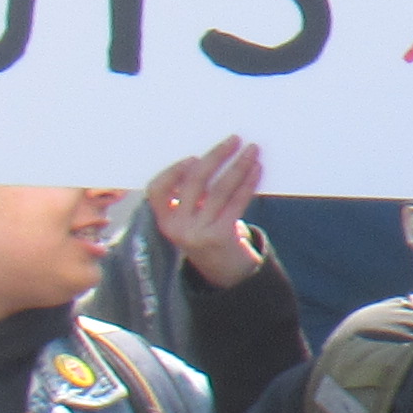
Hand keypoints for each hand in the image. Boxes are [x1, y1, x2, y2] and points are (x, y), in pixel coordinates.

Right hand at [145, 137, 269, 287]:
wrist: (225, 272)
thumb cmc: (208, 234)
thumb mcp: (192, 218)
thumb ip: (194, 196)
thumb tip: (216, 156)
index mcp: (164, 219)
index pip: (156, 191)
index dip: (172, 172)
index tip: (192, 157)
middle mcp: (177, 227)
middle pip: (194, 183)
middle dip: (215, 157)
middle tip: (234, 140)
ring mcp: (198, 233)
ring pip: (219, 191)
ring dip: (238, 166)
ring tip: (252, 151)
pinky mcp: (221, 236)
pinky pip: (236, 203)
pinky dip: (248, 183)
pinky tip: (256, 170)